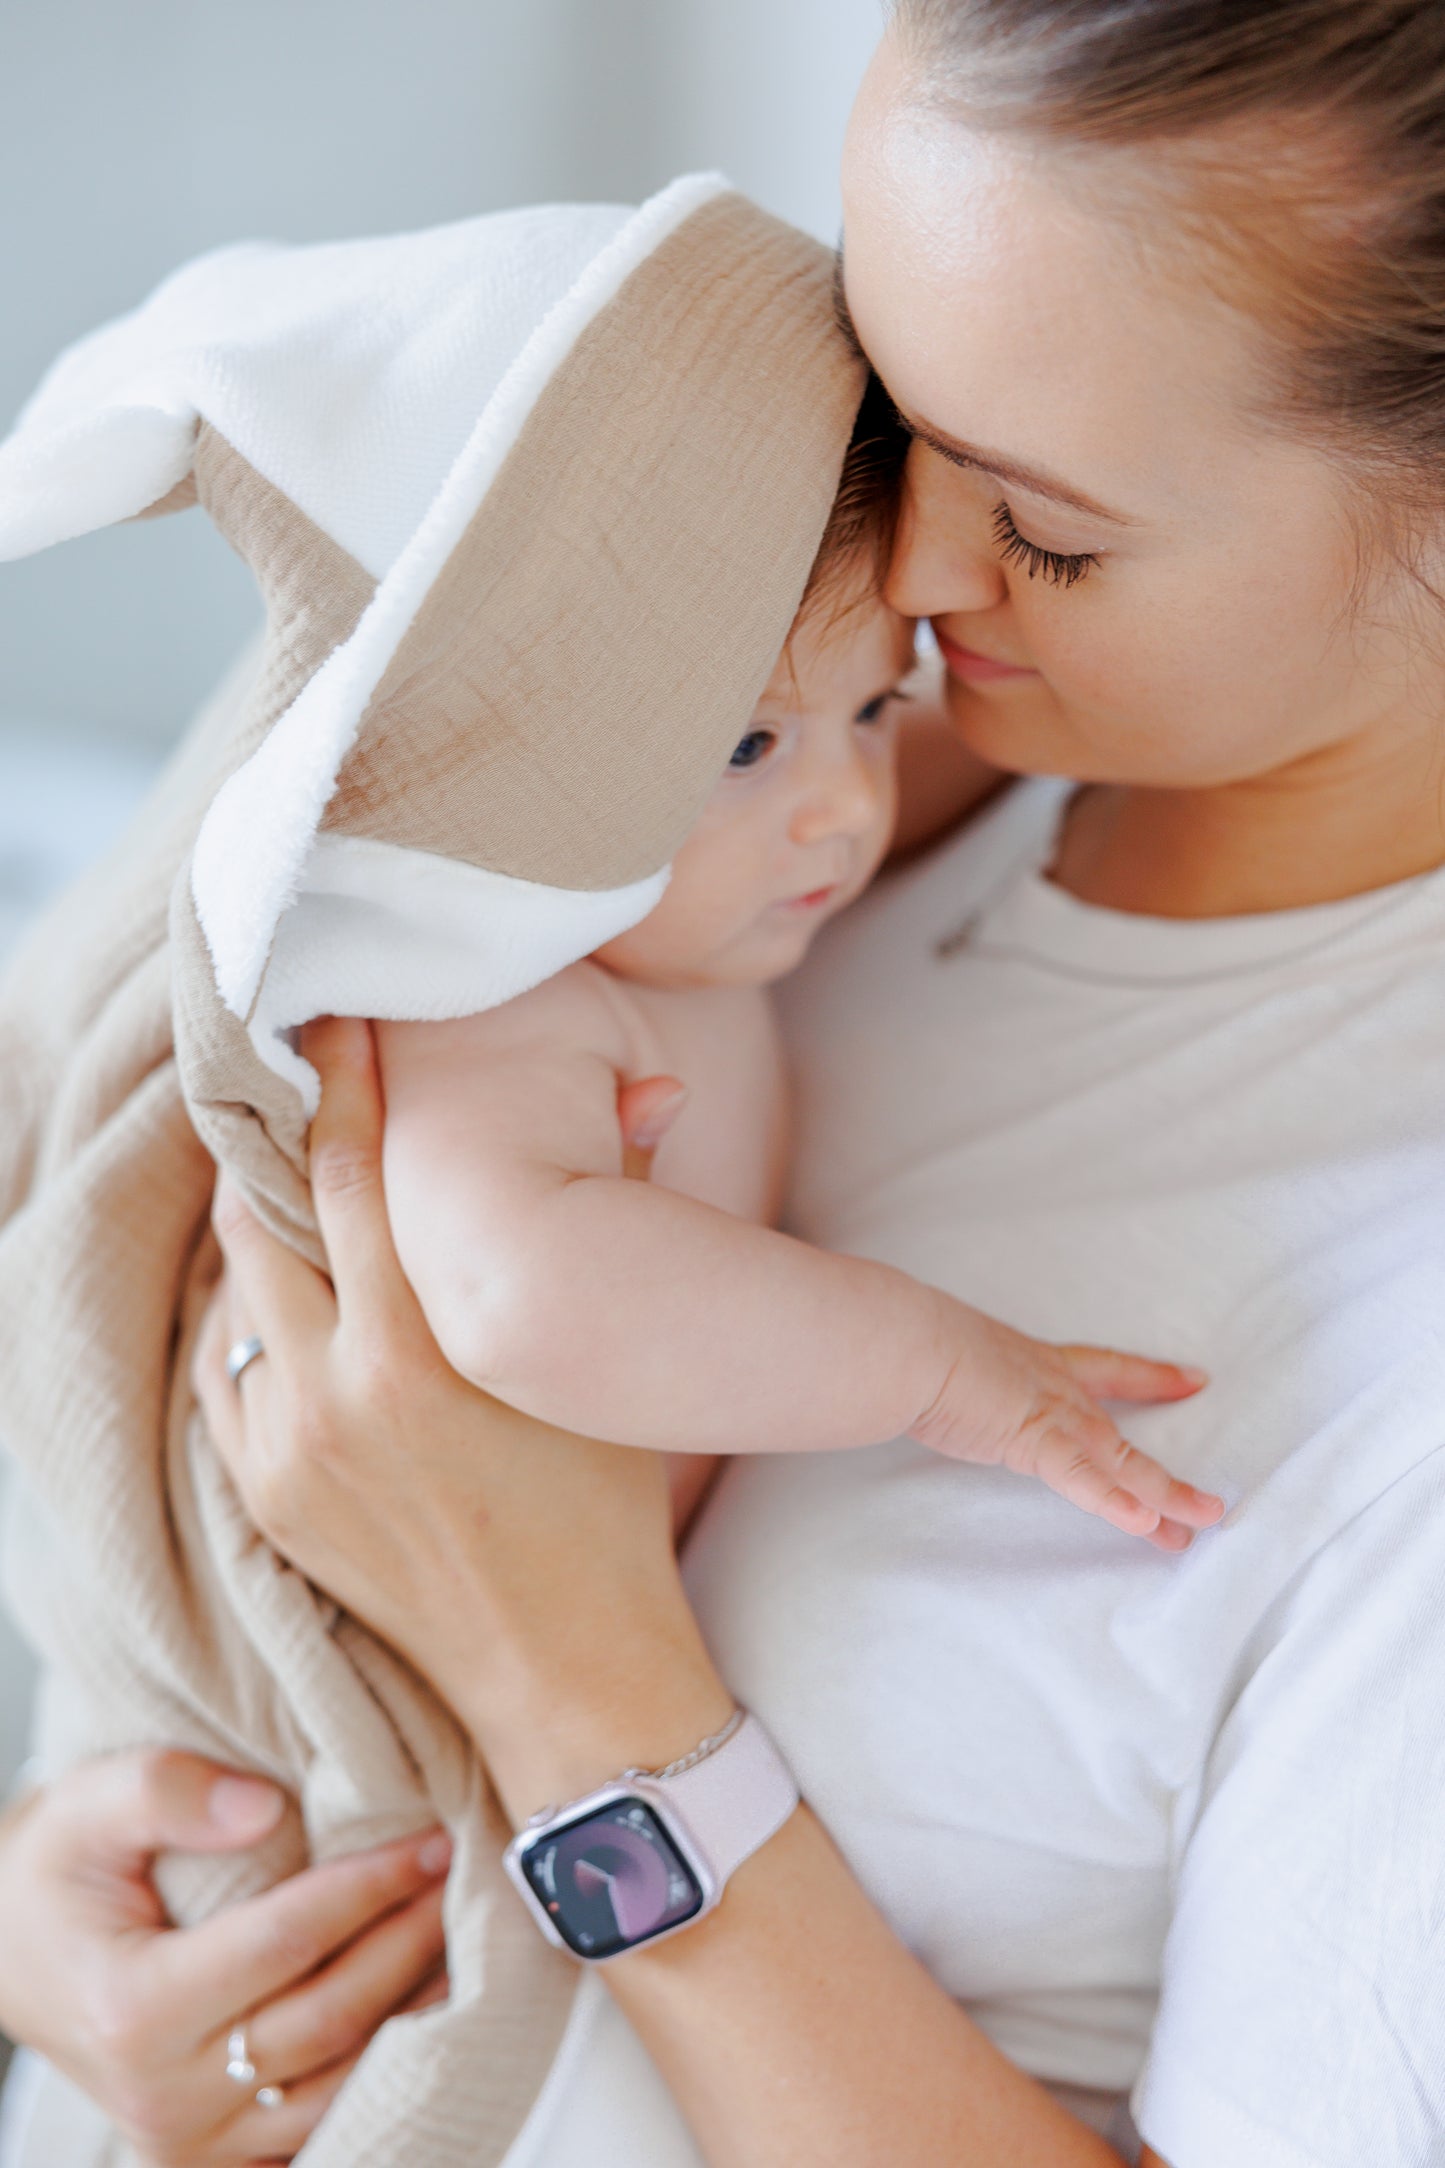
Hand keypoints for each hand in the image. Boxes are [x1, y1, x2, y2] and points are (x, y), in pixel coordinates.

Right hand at [0, 1750, 450, 2166]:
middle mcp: (164, 2095)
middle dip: (409, 1940)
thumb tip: (268, 1808)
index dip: (370, 1888)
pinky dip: (380, 2064)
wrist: (15, 1949)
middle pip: (330, 2018)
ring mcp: (191, 2142)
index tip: (430, 1840)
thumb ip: (168, 1789)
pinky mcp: (214, 2158)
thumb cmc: (59, 1873)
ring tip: (456, 1929)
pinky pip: (321, 2122)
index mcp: (133, 2011)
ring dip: (413, 2005)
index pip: (287, 1942)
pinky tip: (420, 2003)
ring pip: (341, 2081)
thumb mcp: (88, 1803)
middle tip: (460, 1872)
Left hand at [195, 1017, 729, 1825]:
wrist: (566, 1664)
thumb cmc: (609, 1505)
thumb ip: (614, 1212)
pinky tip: (284, 1295)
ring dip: (261, 1234)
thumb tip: (649, 1089)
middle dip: (274, 1145)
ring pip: (236, 1297)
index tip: (336, 1021)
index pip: (349, 1173)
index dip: (339, 1083)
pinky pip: (225, 1375)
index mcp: (418, 1350)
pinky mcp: (266, 1498)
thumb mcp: (607, 1361)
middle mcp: (333, 1394)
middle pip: (262, 1220)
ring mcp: (286, 1452)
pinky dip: (247, 1322)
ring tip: (293, 1186)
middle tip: (297, 1088)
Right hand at [912, 1307, 1223, 1548]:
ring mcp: (1053, 1414)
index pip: (1106, 1370)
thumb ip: (956, 1377)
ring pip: (1125, 1464)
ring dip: (1166, 1496)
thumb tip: (931, 1384)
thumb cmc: (912, 1346)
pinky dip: (1115, 1502)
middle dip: (1165, 1476)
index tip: (1193, 1380)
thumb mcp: (946, 1358)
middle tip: (1208, 1503)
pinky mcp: (1037, 1440)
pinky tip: (1147, 1525)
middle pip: (1123, 1438)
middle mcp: (1056, 1389)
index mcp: (1036, 1364)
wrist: (908, 1344)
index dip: (1151, 1378)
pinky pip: (1084, 1479)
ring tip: (1200, 1524)